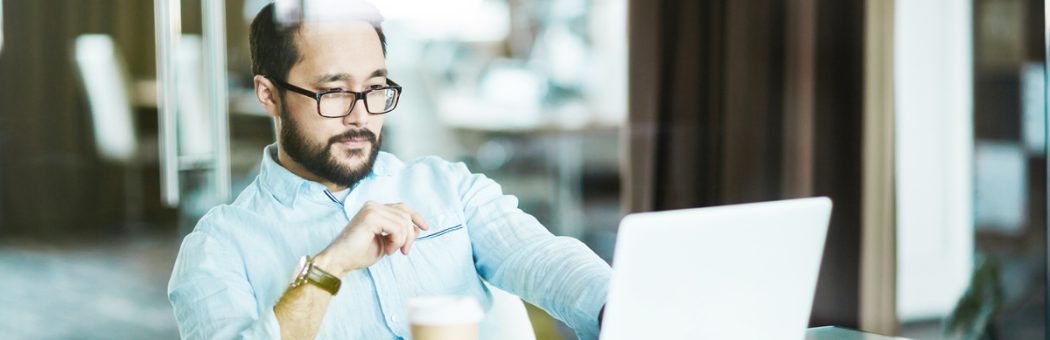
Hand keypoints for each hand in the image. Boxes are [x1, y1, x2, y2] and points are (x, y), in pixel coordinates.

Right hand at [314, 201, 429, 275]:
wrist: (340, 261)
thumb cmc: (358, 254)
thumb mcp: (386, 242)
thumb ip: (400, 233)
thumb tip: (418, 228)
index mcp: (375, 209)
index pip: (402, 208)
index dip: (416, 217)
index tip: (426, 228)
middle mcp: (373, 206)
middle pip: (405, 215)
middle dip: (410, 235)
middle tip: (404, 251)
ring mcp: (371, 209)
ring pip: (404, 222)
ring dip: (402, 241)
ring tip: (391, 250)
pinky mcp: (371, 217)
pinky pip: (397, 228)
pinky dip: (397, 241)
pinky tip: (387, 249)